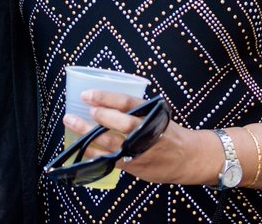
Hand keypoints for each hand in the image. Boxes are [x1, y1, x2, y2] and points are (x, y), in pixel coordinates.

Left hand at [63, 90, 220, 185]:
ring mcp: (141, 151)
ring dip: (89, 135)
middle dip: (101, 116)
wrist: (189, 159)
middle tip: (84, 109)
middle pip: (122, 123)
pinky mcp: (135, 167)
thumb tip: (103, 101)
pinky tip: (82, 149)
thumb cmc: (169, 133)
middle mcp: (148, 132)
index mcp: (153, 114)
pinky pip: (112, 161)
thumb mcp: (157, 114)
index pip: (128, 102)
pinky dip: (95, 155)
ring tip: (72, 124)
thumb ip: (135, 110)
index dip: (106, 97)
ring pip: (112, 144)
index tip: (87, 94)